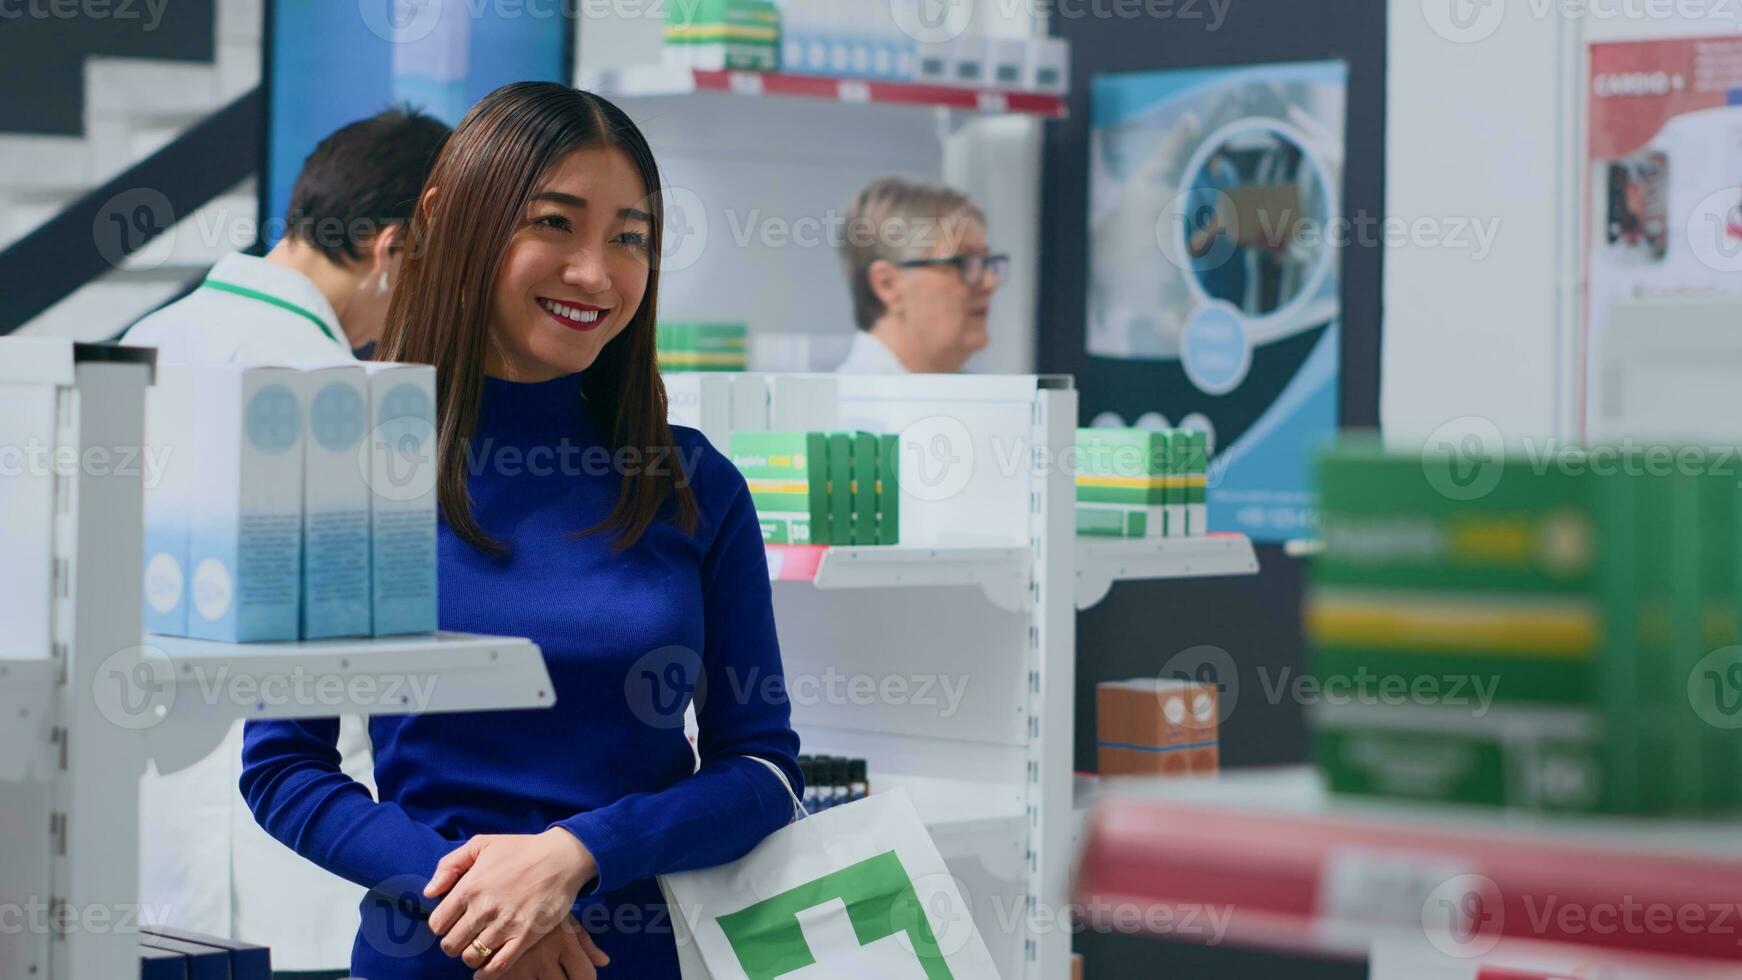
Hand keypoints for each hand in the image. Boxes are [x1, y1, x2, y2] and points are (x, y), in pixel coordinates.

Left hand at [426, 829, 598, 975]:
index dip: (441, 925)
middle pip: (450, 945)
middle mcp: (483, 909)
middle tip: (464, 936)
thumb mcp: (481, 844)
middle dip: (453, 943)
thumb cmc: (520, 849)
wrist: (561, 858)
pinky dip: (486, 973)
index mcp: (469, 888)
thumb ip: (449, 865)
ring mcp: (505, 925)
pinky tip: (484, 970)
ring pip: (471, 957)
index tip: (451, 922)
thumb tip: (429, 893)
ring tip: (478, 946)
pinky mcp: (525, 937)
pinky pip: (497, 966)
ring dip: (470, 955)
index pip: (437, 924)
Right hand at [493, 915, 608, 979]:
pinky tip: (520, 975)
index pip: (586, 975)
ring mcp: (519, 966)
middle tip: (556, 974)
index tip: (578, 977)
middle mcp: (543, 955)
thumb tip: (604, 961)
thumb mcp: (561, 918)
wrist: (494, 895)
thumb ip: (584, 941)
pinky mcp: (497, 972)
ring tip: (537, 972)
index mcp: (562, 940)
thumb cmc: (537, 905)